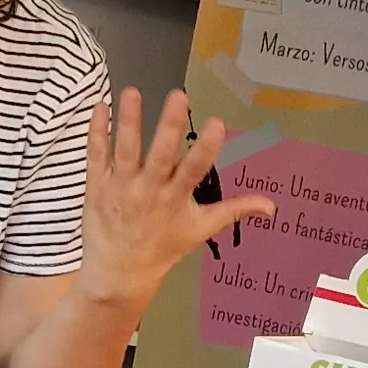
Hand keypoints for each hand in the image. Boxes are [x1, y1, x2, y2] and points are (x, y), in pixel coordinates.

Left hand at [80, 89, 277, 309]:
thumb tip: (270, 206)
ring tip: (132, 93)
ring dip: (129, 121)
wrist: (119, 274)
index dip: (206, 148)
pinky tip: (100, 106)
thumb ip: (234, 210)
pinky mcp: (98, 185)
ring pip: (126, 149)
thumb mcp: (200, 229)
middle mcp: (149, 190)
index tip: (217, 124)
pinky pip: (97, 155)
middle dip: (170, 125)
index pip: (195, 170)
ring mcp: (122, 187)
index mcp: (176, 198)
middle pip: (161, 154)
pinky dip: (97, 131)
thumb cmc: (162, 249)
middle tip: (178, 97)